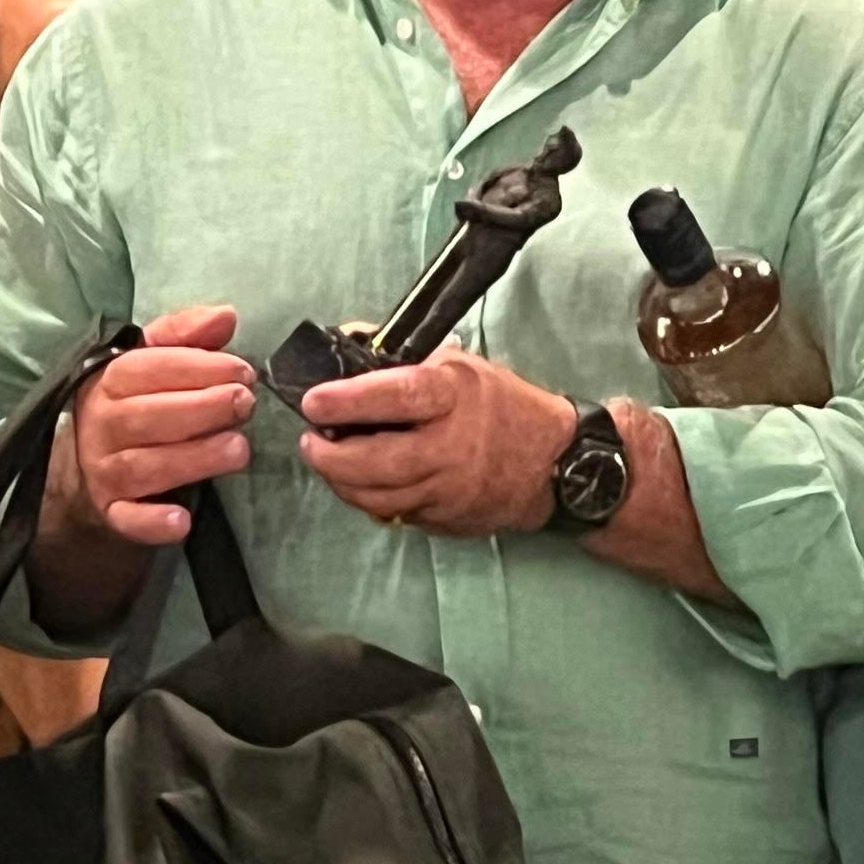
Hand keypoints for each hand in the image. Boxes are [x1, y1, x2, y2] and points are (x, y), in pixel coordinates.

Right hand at [55, 305, 250, 547]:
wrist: (94, 464)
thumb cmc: (137, 402)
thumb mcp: (154, 359)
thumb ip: (187, 335)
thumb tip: (225, 316)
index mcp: (108, 380)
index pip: (147, 368)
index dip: (197, 367)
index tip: (243, 371)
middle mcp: (101, 425)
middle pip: (148, 417)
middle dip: (202, 409)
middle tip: (246, 404)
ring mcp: (104, 471)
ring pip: (144, 467)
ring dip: (193, 459)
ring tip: (238, 450)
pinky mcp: (112, 512)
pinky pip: (128, 520)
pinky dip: (152, 523)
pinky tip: (182, 520)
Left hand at [296, 347, 580, 535]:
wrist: (553, 464)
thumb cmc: (501, 405)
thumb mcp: (459, 366)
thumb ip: (402, 359)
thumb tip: (346, 344)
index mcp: (454, 396)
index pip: (395, 397)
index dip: (348, 402)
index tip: (314, 401)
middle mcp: (452, 446)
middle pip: (376, 462)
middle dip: (330, 457)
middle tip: (310, 441)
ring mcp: (450, 489)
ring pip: (379, 497)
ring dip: (342, 482)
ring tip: (327, 461)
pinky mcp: (447, 519)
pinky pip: (396, 514)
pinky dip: (370, 498)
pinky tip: (360, 482)